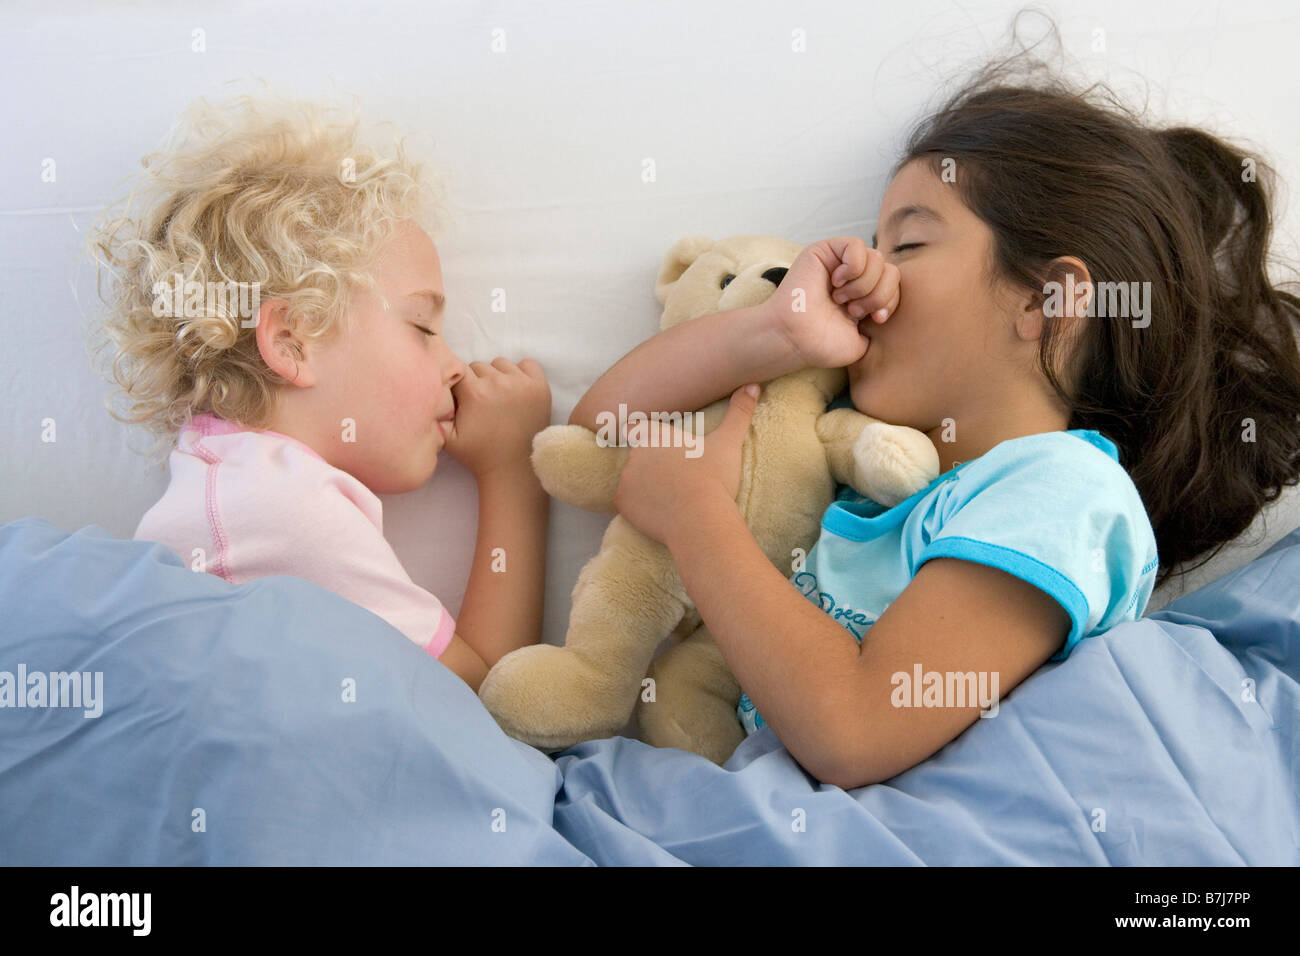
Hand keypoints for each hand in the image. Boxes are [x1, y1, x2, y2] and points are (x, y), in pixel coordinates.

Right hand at [444, 357, 550, 477]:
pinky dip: (521, 373)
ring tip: (498, 397)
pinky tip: (516, 390)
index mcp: (475, 393)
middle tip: (481, 403)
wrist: (514, 469)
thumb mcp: (447, 439)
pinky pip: (528, 364)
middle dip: (476, 381)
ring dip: (497, 375)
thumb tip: (425, 394)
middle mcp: (499, 383)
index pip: (459, 369)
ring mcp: (523, 384)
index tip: (463, 398)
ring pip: (501, 364)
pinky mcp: (540, 387)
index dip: (459, 384)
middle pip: (479, 366)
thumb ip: (433, 415)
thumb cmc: (479, 455)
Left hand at [613, 383, 759, 546]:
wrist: (700, 518)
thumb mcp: (728, 443)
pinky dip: (638, 508)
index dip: (642, 434)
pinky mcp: (623, 504)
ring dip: (643, 486)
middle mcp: (634, 453)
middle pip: (636, 457)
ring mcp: (626, 479)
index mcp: (656, 435)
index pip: (635, 427)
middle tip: (675, 478)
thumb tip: (753, 385)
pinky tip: (658, 512)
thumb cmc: (714, 478)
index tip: (658, 446)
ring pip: (631, 480)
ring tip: (669, 497)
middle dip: (650, 465)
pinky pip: (627, 504)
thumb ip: (739, 412)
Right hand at [763, 236, 898, 367]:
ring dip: (863, 284)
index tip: (874, 319)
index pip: (895, 285)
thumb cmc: (822, 344)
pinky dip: (853, 266)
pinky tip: (837, 281)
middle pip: (890, 270)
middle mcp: (854, 276)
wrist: (796, 339)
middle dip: (877, 295)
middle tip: (852, 311)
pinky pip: (856, 245)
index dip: (891, 301)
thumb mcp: (862, 342)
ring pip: (876, 258)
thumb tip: (888, 308)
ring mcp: (840, 261)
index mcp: (864, 295)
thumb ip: (878, 324)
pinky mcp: (826, 250)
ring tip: (841, 299)